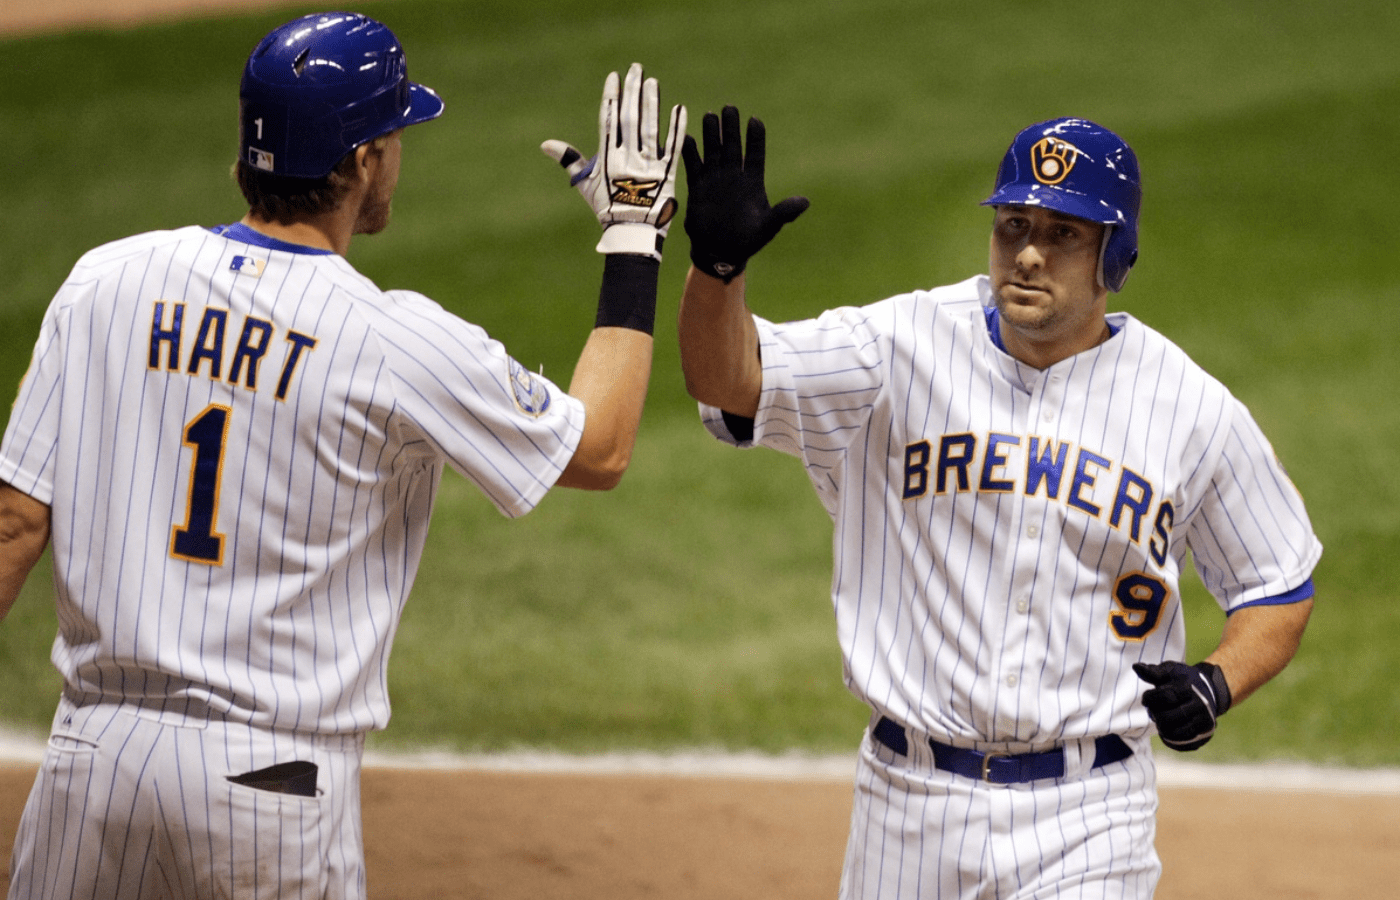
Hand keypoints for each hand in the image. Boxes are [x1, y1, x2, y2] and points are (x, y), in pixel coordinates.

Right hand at [541, 63, 685, 260]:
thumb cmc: (606, 209)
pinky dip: (677, 128)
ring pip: (650, 128)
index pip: (608, 120)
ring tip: (652, 82)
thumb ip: (569, 160)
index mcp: (607, 159)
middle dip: (632, 92)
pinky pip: (673, 148)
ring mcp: (648, 166)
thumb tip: (546, 144)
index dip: (611, 96)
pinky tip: (680, 108)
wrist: (631, 235)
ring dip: (652, 104)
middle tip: (636, 68)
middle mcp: (627, 159)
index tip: (614, 76)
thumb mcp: (585, 185)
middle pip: (629, 118)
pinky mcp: (667, 175)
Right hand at [681, 105, 808, 281]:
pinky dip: (690, 152)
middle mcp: (733, 176)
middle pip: (733, 146)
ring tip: (710, 116)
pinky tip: (687, 138)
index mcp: (753, 182)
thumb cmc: (747, 241)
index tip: (754, 120)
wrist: (721, 253)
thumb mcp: (769, 227)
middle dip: (731, 128)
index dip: (755, 137)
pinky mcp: (698, 187)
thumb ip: (783, 213)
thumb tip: (805, 203)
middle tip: (729, 108)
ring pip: (713, 151)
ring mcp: (715, 180)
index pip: (755, 153)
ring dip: (711, 134)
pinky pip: (693, 165)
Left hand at [1133, 660, 1232, 751]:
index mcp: (1189, 688)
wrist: (1210, 690)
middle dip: (1155, 715)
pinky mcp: (1205, 734)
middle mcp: (1199, 705)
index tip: (1146, 699)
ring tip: (1161, 720)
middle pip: (1167, 718)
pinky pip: (1183, 743)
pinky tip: (1168, 729)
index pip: (1165, 697)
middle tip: (1153, 712)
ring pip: (1174, 733)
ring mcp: (1204, 721)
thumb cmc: (1183, 680)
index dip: (1150, 699)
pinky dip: (1171, 739)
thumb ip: (1153, 672)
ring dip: (1161, 728)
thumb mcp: (1170, 670)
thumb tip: (1136, 667)